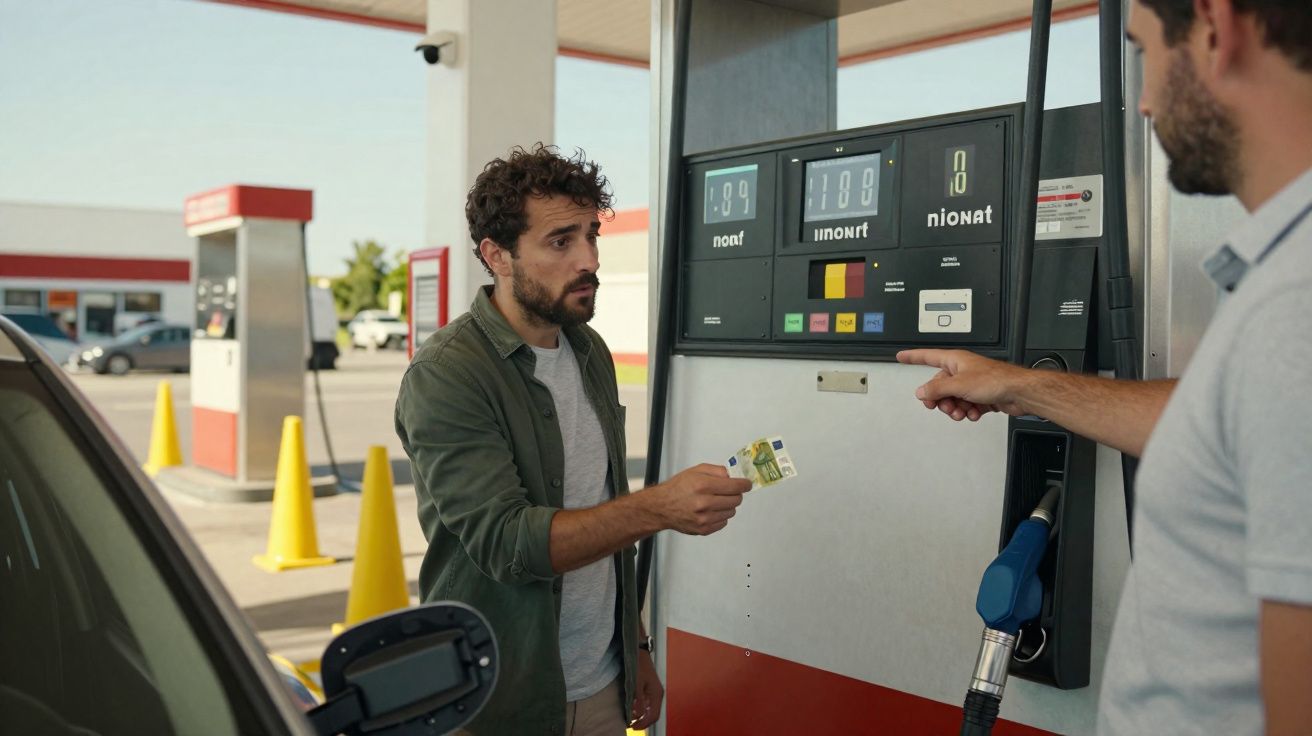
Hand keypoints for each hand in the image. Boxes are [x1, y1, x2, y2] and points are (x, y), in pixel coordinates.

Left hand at [629, 649, 663, 730]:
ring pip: (650, 710)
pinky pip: (648, 704)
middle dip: (642, 722)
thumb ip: (639, 699)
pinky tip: (633, 709)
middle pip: (653, 715)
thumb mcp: (637, 683)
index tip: (633, 727)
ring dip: (642, 717)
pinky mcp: (650, 690)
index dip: (644, 724)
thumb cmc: (638, 666)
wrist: (639, 653)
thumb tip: (639, 714)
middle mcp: (657, 695)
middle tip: (630, 725)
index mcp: (656, 694)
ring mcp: (654, 693)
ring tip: (630, 719)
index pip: (653, 716)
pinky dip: (641, 710)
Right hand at [652, 464, 750, 535]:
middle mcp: (704, 503)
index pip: (734, 486)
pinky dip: (720, 515)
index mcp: (703, 485)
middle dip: (735, 494)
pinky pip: (724, 522)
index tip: (747, 484)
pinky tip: (710, 510)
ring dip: (728, 505)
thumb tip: (733, 476)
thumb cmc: (678, 488)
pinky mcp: (704, 529)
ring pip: (731, 512)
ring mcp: (704, 518)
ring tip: (715, 501)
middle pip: (736, 500)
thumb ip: (717, 471)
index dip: (744, 485)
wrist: (662, 507)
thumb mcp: (695, 471)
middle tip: (728, 491)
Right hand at [896, 349, 1029, 420]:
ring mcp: (971, 383)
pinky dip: (968, 411)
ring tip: (962, 411)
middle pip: (940, 385)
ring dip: (955, 408)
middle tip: (944, 407)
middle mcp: (962, 370)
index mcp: (955, 361)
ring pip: (953, 398)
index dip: (913, 357)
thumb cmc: (996, 380)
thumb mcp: (959, 385)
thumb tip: (921, 392)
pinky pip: (966, 405)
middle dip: (941, 399)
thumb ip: (937, 389)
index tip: (901, 356)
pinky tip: (974, 412)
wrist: (1018, 392)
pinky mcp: (981, 395)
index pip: (927, 356)